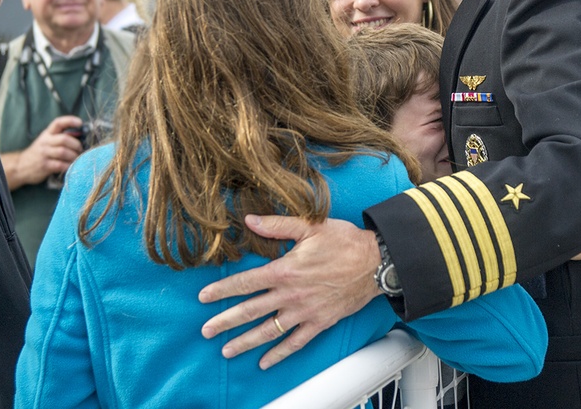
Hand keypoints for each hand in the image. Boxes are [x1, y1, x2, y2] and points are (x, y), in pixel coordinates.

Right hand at [1, 115, 84, 188]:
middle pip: (64, 139)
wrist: (21, 166)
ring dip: (74, 156)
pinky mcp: (44, 166)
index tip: (80, 123)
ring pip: (63, 152)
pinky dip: (69, 166)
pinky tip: (71, 166)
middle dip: (76, 144)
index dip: (70, 121)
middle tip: (80, 150)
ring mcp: (44, 154)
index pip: (58, 123)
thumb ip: (60, 137)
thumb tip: (81, 134)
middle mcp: (45, 142)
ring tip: (77, 159)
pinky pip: (61, 165)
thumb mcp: (46, 140)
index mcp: (47, 133)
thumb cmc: (39, 152)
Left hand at [199, 215, 379, 369]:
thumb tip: (249, 220)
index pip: (245, 282)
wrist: (376, 263)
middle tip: (206, 330)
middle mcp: (291, 295)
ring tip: (227, 350)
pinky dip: (279, 354)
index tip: (204, 298)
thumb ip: (277, 225)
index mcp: (285, 270)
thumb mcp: (310, 226)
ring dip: (246, 342)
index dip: (222, 290)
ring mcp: (305, 312)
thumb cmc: (344, 241)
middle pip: (251, 310)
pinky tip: (265, 361)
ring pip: (269, 331)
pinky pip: (296, 342)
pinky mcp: (320, 323)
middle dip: (226, 322)